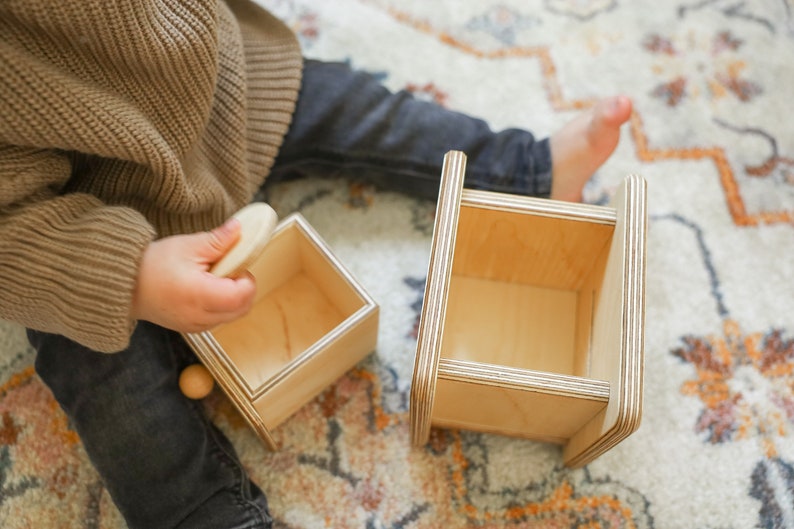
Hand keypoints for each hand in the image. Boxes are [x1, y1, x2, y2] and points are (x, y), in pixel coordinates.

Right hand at [131, 219, 256, 331]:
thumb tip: (239, 229)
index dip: (246, 278)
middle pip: (242, 308)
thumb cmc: (152, 264)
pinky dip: (220, 306)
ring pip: (233, 316)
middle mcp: (200, 317)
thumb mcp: (188, 246)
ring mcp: (195, 326)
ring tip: (213, 279)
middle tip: (227, 270)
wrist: (124, 284)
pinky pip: (218, 320)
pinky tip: (205, 290)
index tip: (235, 265)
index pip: (242, 295)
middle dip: (243, 288)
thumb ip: (218, 240)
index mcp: (200, 295)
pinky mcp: (191, 329)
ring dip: (232, 298)